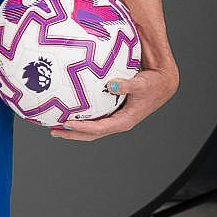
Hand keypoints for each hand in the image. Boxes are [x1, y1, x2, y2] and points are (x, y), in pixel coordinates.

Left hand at [49, 62, 179, 140]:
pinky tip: (69, 108)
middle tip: (53, 130)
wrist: (163, 83)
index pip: (98, 129)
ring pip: (91, 127)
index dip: (81, 128)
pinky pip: (95, 116)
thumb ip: (126, 85)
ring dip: (74, 127)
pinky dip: (82, 116)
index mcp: (124, 121)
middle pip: (91, 133)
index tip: (65, 123)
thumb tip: (110, 85)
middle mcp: (118, 122)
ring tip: (55, 124)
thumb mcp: (141, 84)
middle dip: (72, 133)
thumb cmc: (153, 84)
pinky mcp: (114, 111)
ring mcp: (115, 118)